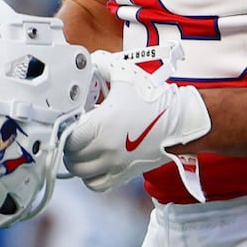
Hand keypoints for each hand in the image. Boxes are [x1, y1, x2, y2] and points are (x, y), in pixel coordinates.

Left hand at [63, 43, 211, 195]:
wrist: (180, 121)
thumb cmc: (155, 101)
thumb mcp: (126, 76)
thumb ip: (105, 67)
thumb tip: (94, 61)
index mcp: (101, 126)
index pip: (69, 137)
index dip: (66, 130)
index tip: (70, 123)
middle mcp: (105, 149)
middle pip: (72, 157)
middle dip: (71, 146)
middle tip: (76, 136)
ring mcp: (115, 164)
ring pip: (82, 174)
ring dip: (78, 163)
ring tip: (82, 151)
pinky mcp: (125, 173)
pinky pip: (98, 185)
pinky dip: (92, 178)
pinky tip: (96, 165)